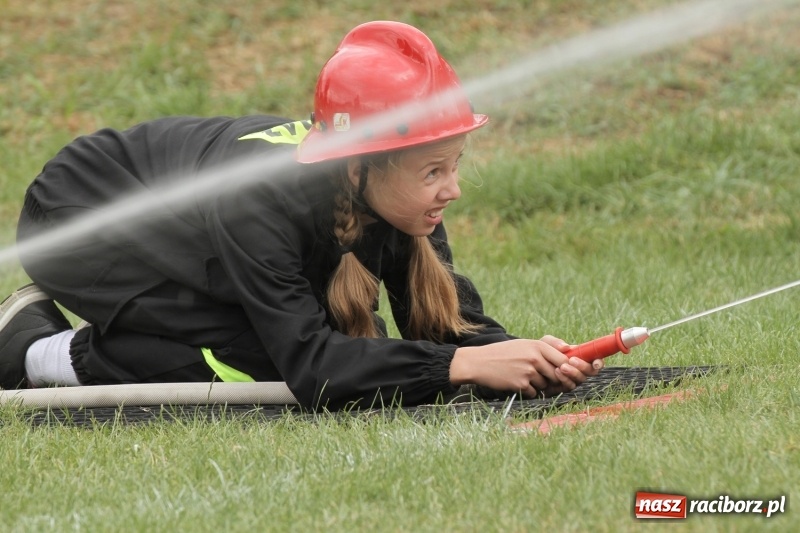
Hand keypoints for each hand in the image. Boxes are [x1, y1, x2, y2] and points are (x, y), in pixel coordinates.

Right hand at [450, 336, 603, 397]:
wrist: (479, 362)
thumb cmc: (504, 353)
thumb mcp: (525, 344)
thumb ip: (548, 346)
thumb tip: (571, 349)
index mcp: (539, 346)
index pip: (566, 358)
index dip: (575, 367)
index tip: (579, 370)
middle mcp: (536, 357)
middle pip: (560, 375)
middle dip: (556, 379)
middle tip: (543, 377)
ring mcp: (529, 371)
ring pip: (547, 385)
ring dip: (539, 385)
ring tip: (522, 375)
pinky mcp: (521, 384)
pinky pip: (535, 393)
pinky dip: (528, 391)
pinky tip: (515, 382)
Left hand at [537, 335, 603, 395]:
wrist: (526, 364)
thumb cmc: (539, 352)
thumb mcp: (545, 343)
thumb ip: (555, 342)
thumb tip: (566, 346)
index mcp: (580, 356)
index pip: (595, 360)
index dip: (599, 362)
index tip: (595, 362)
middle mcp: (579, 369)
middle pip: (590, 372)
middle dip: (583, 366)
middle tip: (572, 360)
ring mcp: (572, 379)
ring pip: (580, 380)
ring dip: (573, 373)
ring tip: (561, 366)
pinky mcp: (563, 388)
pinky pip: (568, 386)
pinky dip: (564, 379)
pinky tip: (556, 371)